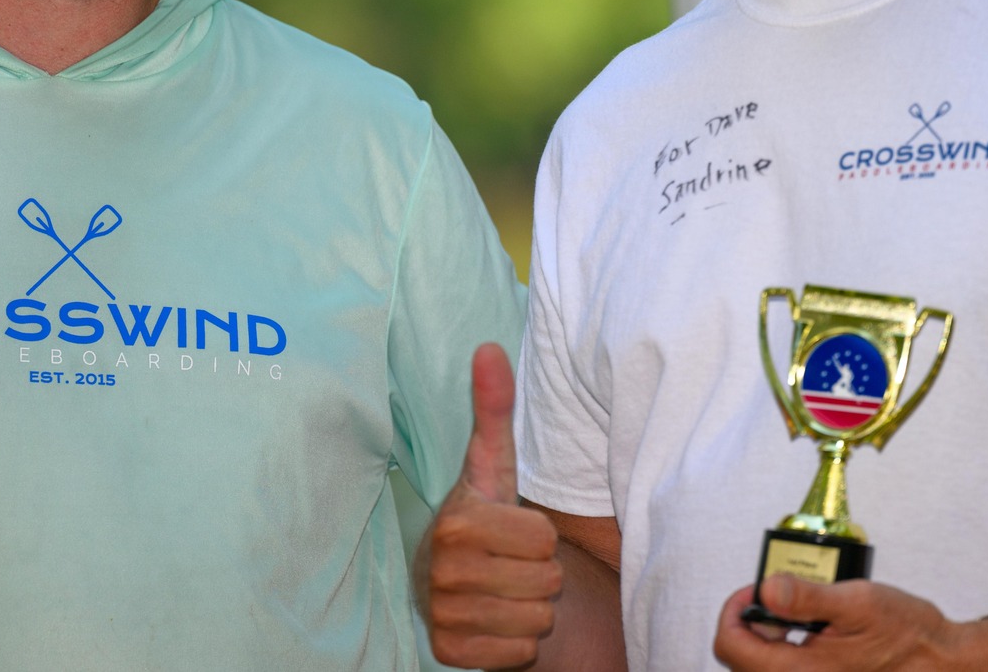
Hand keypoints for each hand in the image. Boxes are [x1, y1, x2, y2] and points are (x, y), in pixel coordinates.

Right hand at [419, 344, 563, 668]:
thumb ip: (494, 409)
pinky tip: (498, 620)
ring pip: (536, 620)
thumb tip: (489, 346)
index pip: (544, 540)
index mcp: (457, 522)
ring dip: (532, 608)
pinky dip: (517, 643)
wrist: (458, 583)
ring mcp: (443, 616)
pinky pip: (519, 655)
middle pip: (545, 581)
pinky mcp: (447, 654)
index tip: (516, 530)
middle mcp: (441, 572)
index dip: (541, 536)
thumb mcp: (496, 467)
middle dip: (540, 573)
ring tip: (507, 588)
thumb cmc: (488, 518)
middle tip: (513, 562)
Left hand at [713, 575, 987, 671]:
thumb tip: (767, 590)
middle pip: (740, 660)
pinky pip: (786, 669)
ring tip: (795, 614)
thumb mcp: (858, 602)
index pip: (731, 647)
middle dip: (749, 624)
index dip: (733, 611)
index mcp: (801, 670)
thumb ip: (808, 597)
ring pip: (761, 666)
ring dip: (766, 637)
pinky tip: (811, 630)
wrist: (941, 661)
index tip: (753, 591)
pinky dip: (785, 648)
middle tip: (775, 600)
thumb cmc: (907, 634)